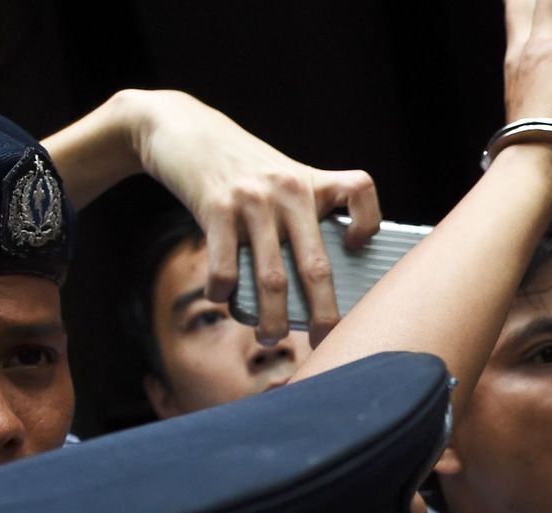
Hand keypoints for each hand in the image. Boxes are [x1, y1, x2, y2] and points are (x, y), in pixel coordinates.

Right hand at [122, 91, 380, 348]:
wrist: (182, 129)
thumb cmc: (240, 168)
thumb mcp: (281, 176)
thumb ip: (302, 214)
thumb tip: (314, 281)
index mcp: (310, 183)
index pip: (360, 189)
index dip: (369, 221)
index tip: (356, 245)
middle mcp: (288, 191)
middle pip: (317, 264)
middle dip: (324, 313)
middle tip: (328, 343)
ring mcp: (253, 201)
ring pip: (272, 278)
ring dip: (272, 319)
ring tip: (270, 339)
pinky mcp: (215, 208)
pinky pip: (226, 266)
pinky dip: (225, 292)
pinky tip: (224, 299)